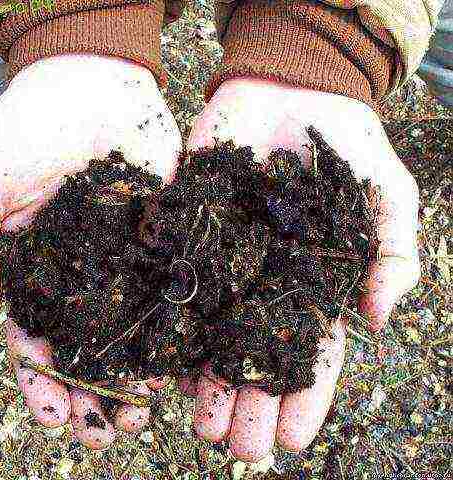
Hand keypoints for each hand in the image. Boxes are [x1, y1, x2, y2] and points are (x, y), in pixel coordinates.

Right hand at [0, 54, 180, 446]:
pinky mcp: (164, 235)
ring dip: (138, 372)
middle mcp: (84, 273)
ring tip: (145, 412)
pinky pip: (171, 285)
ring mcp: (126, 257)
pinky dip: (175, 323)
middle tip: (107, 432)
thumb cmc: (24, 128)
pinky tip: (182, 358)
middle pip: (89, 344)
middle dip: (96, 391)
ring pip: (133, 326)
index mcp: (39, 270)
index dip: (43, 381)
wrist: (86, 81)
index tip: (55, 417)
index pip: (37, 338)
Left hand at [184, 78, 419, 460]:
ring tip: (199, 427)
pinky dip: (169, 324)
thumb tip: (378, 320)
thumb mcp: (384, 194)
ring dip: (206, 382)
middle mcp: (262, 283)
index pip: (309, 354)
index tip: (290, 440)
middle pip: (255, 356)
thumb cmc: (343, 142)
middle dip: (248, 404)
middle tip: (237, 450)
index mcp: (308, 284)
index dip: (303, 398)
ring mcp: (222, 261)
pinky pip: (176, 284)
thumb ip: (391, 253)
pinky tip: (164, 365)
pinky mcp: (187, 231)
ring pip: (211, 333)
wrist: (289, 90)